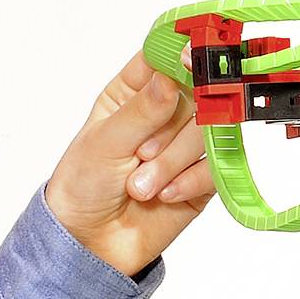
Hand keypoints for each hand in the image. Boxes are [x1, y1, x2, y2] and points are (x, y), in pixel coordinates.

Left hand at [44, 52, 217, 277]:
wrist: (90, 245)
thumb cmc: (83, 186)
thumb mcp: (104, 142)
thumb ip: (143, 109)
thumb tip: (172, 75)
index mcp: (132, 93)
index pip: (164, 58)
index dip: (181, 54)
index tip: (191, 56)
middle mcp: (163, 114)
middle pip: (196, 94)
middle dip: (170, 130)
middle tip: (142, 154)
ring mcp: (184, 145)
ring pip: (208, 131)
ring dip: (173, 162)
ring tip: (141, 186)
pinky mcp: (202, 176)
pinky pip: (216, 165)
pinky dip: (190, 181)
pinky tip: (165, 195)